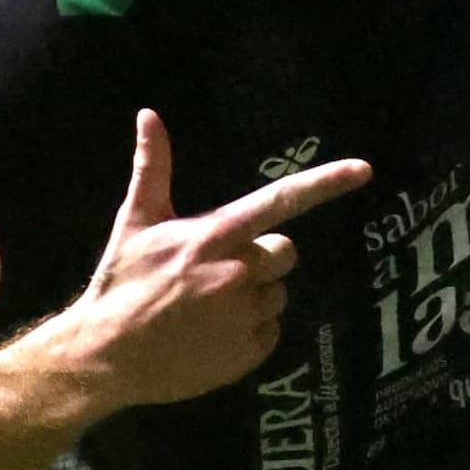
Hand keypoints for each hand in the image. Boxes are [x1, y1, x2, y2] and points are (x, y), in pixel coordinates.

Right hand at [52, 113, 371, 411]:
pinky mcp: (247, 354)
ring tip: (211, 305)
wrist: (104, 355)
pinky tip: (214, 333)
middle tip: (219, 270)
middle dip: (263, 258)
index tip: (365, 169)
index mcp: (214, 236)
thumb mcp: (135, 221)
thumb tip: (149, 114)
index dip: (325, 183)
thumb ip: (153, 167)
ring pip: (279, 294)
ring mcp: (244, 316)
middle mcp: (237, 273)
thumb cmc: (120, 283)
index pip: (280, 200)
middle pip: (286, 253)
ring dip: (256, 296)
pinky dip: (251, 331)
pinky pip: (271, 332)